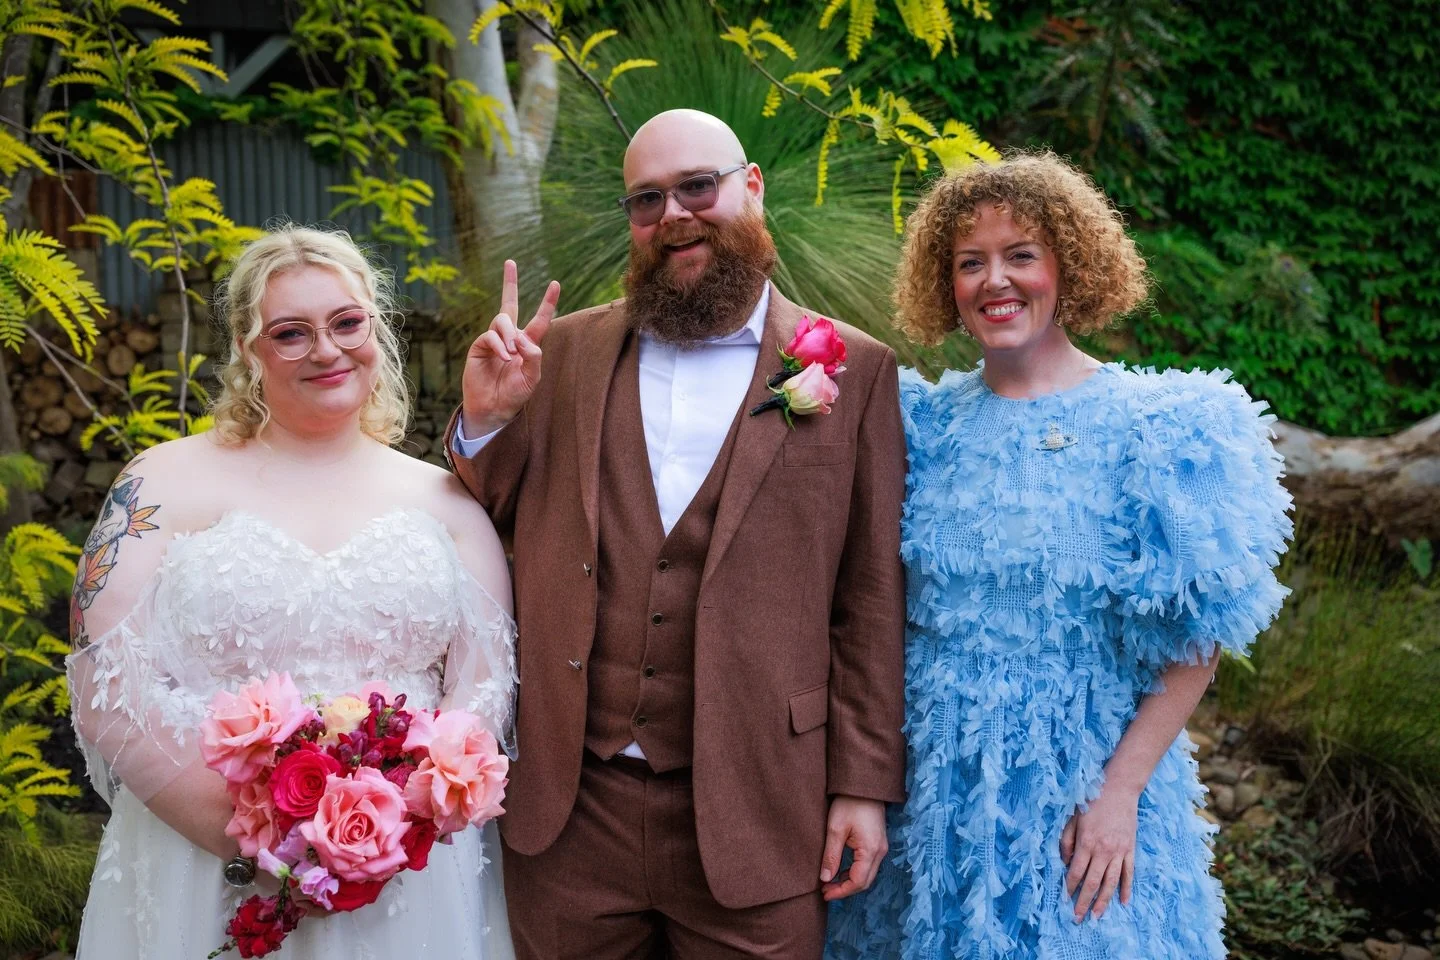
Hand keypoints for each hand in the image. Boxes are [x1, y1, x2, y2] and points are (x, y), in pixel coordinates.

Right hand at [461, 259, 560, 436]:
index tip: (556, 283)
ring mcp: (493, 340)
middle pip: (509, 303)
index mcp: (527, 344)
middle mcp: (510, 338)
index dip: (547, 302)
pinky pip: (490, 335)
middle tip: (510, 262)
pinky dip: (499, 344)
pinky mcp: (479, 347)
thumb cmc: (515, 394)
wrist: (494, 408)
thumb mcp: (532, 378)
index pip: (539, 319)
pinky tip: (504, 356)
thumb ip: (533, 357)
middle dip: (510, 282)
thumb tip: (523, 338)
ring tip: (512, 353)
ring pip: (502, 320)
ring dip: (509, 334)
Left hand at [819, 796, 887, 900]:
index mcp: (871, 850)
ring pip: (867, 875)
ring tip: (829, 882)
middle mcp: (880, 852)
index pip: (858, 882)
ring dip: (849, 882)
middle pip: (864, 882)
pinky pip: (868, 865)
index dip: (841, 891)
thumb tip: (825, 878)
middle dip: (845, 890)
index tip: (824, 893)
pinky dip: (854, 872)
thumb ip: (831, 856)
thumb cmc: (849, 803)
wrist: (864, 784)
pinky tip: (840, 871)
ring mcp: (881, 848)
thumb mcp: (835, 829)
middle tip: (825, 891)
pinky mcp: (878, 843)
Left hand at [1060, 783, 1137, 922]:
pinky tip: (1124, 902)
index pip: (1076, 872)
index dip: (1070, 887)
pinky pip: (1128, 873)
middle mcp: (1103, 850)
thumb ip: (1067, 841)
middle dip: (1084, 902)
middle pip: (1092, 882)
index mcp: (1086, 842)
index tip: (1065, 899)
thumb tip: (1066, 863)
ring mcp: (1119, 851)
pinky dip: (1126, 889)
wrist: (1119, 789)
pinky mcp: (1130, 850)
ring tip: (1097, 916)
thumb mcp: (1073, 818)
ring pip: (1111, 883)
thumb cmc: (1092, 801)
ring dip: (1103, 901)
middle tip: (1077, 917)